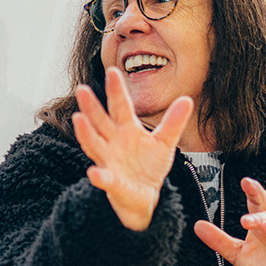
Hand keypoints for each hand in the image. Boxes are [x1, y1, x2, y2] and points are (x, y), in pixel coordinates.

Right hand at [72, 66, 192, 230]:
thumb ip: (173, 122)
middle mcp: (112, 142)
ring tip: (78, 119)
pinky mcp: (112, 183)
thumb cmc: (149, 166)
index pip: (120, 106)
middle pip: (100, 122)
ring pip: (94, 145)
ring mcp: (109, 161)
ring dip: (85, 133)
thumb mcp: (164, 142)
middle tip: (82, 89)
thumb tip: (187, 99)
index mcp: (126, 129)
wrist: (144, 195)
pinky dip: (99, 176)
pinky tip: (94, 173)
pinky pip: (104, 178)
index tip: (113, 71)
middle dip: (91, 107)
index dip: (116, 90)